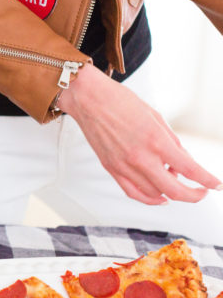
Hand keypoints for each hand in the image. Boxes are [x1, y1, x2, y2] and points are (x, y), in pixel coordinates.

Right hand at [57, 65, 221, 204]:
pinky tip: (159, 197)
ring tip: (176, 183)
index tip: (216, 184)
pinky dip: (150, 198)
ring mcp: (124, 165)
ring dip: (171, 193)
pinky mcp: (111, 168)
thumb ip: (171, 142)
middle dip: (194, 195)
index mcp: (155, 140)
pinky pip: (134, 192)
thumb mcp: (155, 117)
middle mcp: (140, 157)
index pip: (190, 169)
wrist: (88, 99)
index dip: (208, 180)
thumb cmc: (120, 101)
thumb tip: (182, 162)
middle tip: (202, 191)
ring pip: (155, 194)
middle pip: (174, 190)